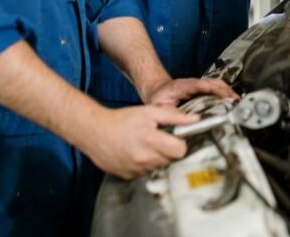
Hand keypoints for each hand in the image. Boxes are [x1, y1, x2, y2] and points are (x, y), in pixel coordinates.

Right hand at [82, 104, 198, 179]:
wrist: (94, 131)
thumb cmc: (122, 119)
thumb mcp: (150, 112)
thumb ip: (174, 116)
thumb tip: (195, 120)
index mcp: (151, 141)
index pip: (181, 151)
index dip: (180, 143)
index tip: (176, 138)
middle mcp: (144, 158)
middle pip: (171, 160)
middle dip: (169, 150)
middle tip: (160, 139)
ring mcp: (136, 169)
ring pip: (159, 167)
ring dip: (157, 158)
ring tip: (146, 145)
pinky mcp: (129, 176)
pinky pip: (146, 172)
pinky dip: (145, 164)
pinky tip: (137, 152)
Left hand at [143, 77, 238, 106]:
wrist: (157, 90)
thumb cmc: (159, 99)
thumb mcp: (160, 108)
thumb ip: (171, 115)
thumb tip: (184, 123)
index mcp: (184, 86)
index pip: (203, 85)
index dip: (216, 90)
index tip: (226, 97)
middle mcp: (194, 83)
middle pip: (215, 83)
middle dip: (227, 92)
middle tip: (236, 103)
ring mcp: (199, 84)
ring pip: (218, 84)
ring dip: (228, 92)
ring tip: (237, 103)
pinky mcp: (203, 88)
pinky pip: (217, 88)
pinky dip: (226, 93)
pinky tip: (231, 102)